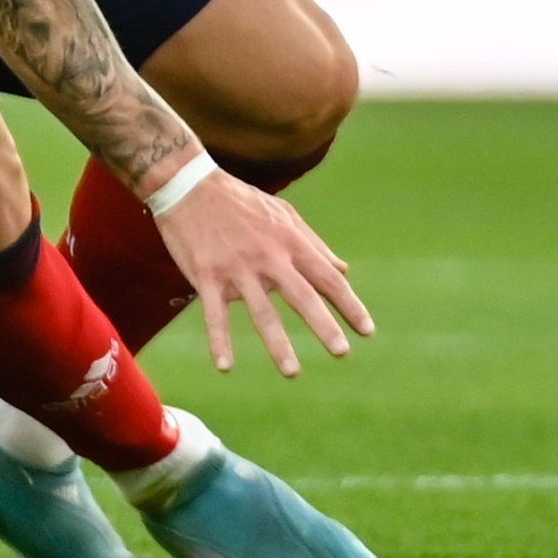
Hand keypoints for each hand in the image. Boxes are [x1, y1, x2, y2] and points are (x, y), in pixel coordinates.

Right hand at [159, 167, 374, 376]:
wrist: (189, 186)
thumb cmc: (241, 202)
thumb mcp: (284, 214)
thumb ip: (314, 244)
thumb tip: (343, 270)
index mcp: (290, 242)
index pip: (327, 278)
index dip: (349, 305)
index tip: (367, 331)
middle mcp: (268, 257)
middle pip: (302, 296)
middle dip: (324, 326)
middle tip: (342, 352)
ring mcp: (237, 268)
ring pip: (262, 311)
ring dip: (278, 344)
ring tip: (292, 372)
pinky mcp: (207, 275)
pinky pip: (215, 314)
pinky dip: (220, 341)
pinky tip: (225, 366)